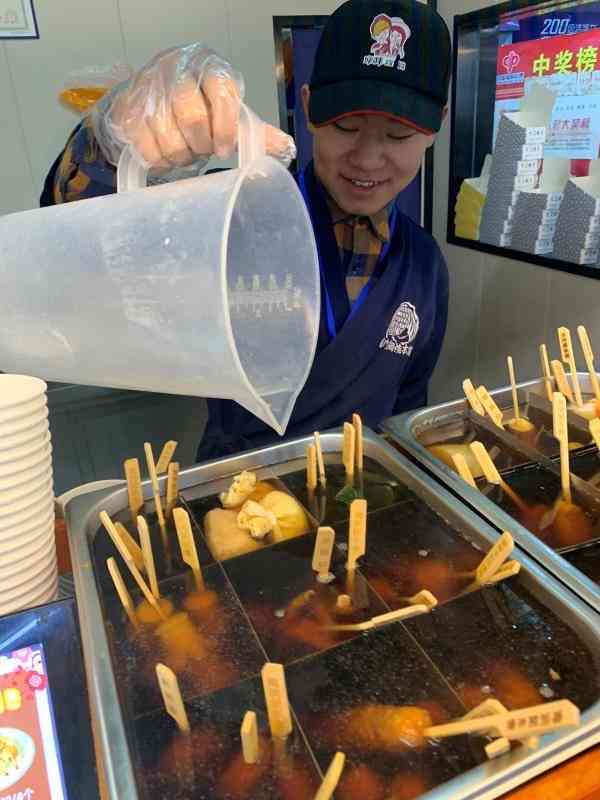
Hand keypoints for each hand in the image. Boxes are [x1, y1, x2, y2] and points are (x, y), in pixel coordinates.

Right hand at [92, 44, 294, 168]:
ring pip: (167, 134)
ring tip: (186, 153)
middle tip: (204, 150)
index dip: (226, 126)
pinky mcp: (127, 108)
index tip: (224, 148)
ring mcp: (148, 87)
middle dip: (201, 143)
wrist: (149, 95)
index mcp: (208, 65)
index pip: (221, 91)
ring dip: (181, 155)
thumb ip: (255, 130)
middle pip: (191, 116)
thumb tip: (287, 149)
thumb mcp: (228, 111)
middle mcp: (176, 69)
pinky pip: (145, 146)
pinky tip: (166, 154)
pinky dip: (159, 160)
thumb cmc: (198, 105)